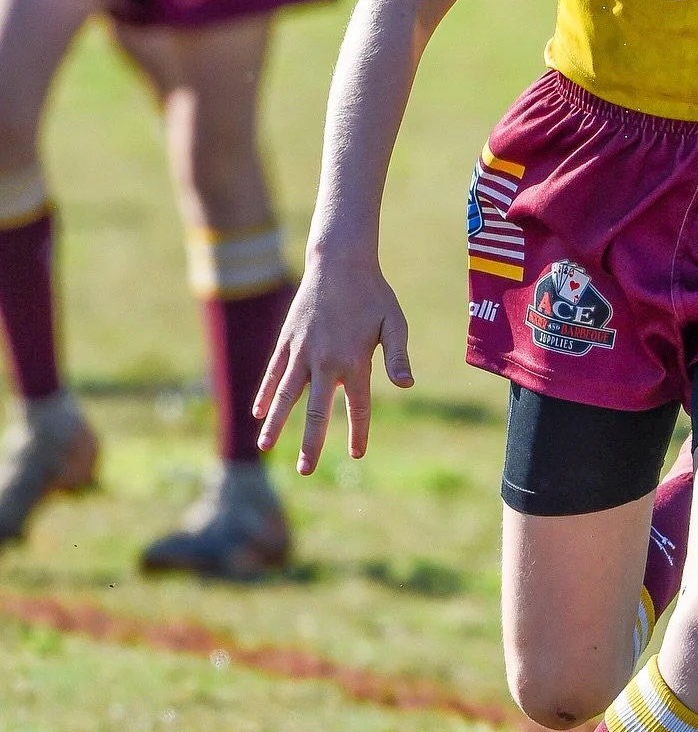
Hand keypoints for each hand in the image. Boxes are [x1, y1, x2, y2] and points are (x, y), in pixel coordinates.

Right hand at [253, 255, 413, 473]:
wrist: (339, 261)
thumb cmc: (373, 294)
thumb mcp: (395, 323)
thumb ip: (399, 357)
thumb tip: (406, 386)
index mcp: (355, 361)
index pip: (358, 408)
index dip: (358, 433)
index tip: (357, 455)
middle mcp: (325, 361)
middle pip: (316, 411)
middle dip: (311, 443)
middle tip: (305, 470)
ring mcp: (302, 352)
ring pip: (285, 396)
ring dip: (276, 424)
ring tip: (265, 449)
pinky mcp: (287, 341)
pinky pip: (273, 373)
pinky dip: (265, 393)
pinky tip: (258, 413)